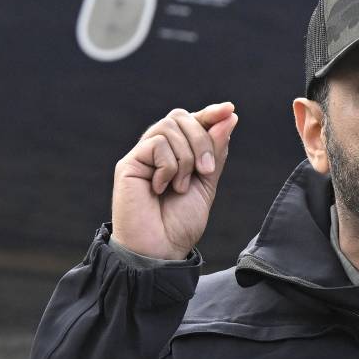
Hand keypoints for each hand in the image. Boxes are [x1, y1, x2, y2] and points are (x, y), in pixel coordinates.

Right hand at [110, 102, 238, 258]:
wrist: (161, 249)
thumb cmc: (180, 223)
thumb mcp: (207, 184)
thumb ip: (215, 152)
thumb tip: (229, 117)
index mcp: (178, 154)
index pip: (192, 121)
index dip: (211, 113)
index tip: (230, 109)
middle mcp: (158, 150)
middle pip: (181, 117)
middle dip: (202, 139)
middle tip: (206, 170)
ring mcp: (142, 155)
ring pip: (169, 127)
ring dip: (185, 157)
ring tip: (180, 187)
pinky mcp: (129, 163)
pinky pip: (156, 143)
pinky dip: (168, 166)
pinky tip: (161, 188)